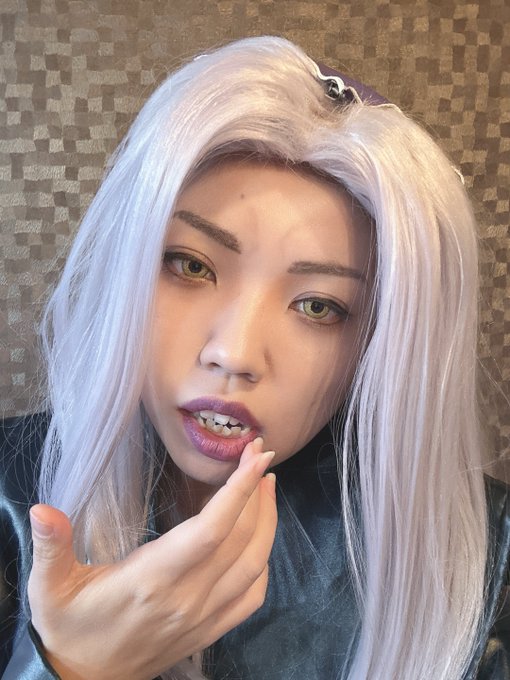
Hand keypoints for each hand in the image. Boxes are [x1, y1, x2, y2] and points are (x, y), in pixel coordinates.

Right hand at [27, 438, 276, 679]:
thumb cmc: (69, 627)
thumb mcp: (49, 587)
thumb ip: (51, 546)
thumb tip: (42, 509)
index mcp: (152, 579)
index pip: (210, 530)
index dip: (238, 491)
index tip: (256, 456)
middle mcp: (187, 598)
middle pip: (241, 540)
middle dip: (256, 492)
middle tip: (260, 454)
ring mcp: (203, 617)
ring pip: (254, 564)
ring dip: (267, 521)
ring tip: (266, 484)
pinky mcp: (210, 631)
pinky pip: (252, 596)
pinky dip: (264, 562)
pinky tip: (261, 538)